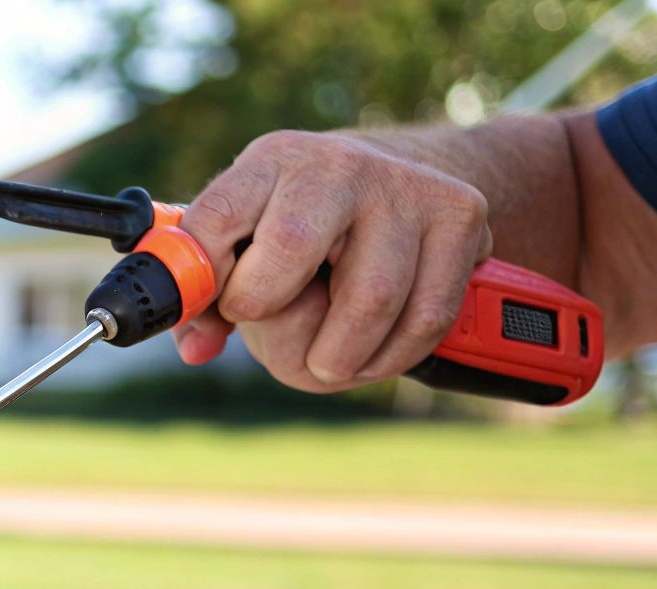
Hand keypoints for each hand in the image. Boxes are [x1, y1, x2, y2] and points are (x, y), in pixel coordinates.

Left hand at [175, 130, 492, 391]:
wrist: (399, 187)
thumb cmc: (301, 233)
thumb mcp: (245, 249)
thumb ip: (206, 302)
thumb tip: (196, 348)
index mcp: (269, 162)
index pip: (216, 218)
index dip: (207, 281)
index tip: (224, 313)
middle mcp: (336, 163)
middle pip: (292, 251)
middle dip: (277, 321)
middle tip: (284, 337)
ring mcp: (404, 185)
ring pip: (369, 301)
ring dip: (340, 357)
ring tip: (329, 357)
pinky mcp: (460, 213)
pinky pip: (425, 317)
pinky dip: (392, 356)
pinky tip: (374, 351)